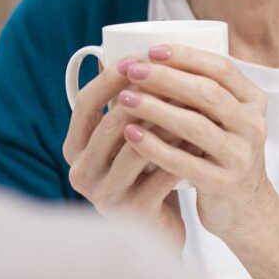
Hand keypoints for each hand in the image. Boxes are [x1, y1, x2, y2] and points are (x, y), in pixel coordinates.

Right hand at [61, 57, 185, 247]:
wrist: (156, 229)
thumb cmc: (142, 172)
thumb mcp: (124, 139)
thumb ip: (123, 105)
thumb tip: (133, 49)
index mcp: (75, 148)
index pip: (87, 104)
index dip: (111, 78)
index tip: (138, 56)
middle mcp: (82, 172)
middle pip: (112, 122)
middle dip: (146, 94)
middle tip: (174, 74)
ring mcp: (105, 196)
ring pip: (138, 147)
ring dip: (168, 120)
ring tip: (193, 100)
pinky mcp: (134, 213)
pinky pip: (161, 173)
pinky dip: (184, 151)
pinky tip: (204, 136)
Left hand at [118, 45, 274, 240]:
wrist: (245, 209)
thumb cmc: (222, 153)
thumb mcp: (226, 119)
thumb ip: (204, 92)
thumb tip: (151, 59)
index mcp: (253, 101)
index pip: (221, 69)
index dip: (186, 56)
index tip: (152, 50)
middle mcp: (253, 126)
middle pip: (207, 94)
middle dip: (166, 78)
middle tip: (133, 70)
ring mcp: (241, 156)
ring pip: (195, 125)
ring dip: (156, 109)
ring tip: (124, 99)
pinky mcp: (224, 184)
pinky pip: (184, 162)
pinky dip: (155, 146)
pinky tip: (131, 135)